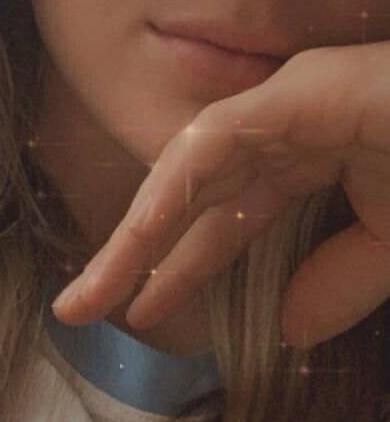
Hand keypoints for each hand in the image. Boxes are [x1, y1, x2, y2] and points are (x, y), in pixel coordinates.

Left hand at [51, 42, 389, 348]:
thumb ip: (342, 281)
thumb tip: (285, 328)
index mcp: (308, 162)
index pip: (226, 221)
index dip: (182, 268)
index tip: (140, 314)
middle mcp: (284, 132)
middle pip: (191, 198)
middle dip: (134, 254)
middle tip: (78, 309)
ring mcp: (287, 107)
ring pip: (188, 171)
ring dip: (136, 232)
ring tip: (91, 292)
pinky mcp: (297, 93)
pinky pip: (219, 142)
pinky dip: (179, 188)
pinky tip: (142, 236)